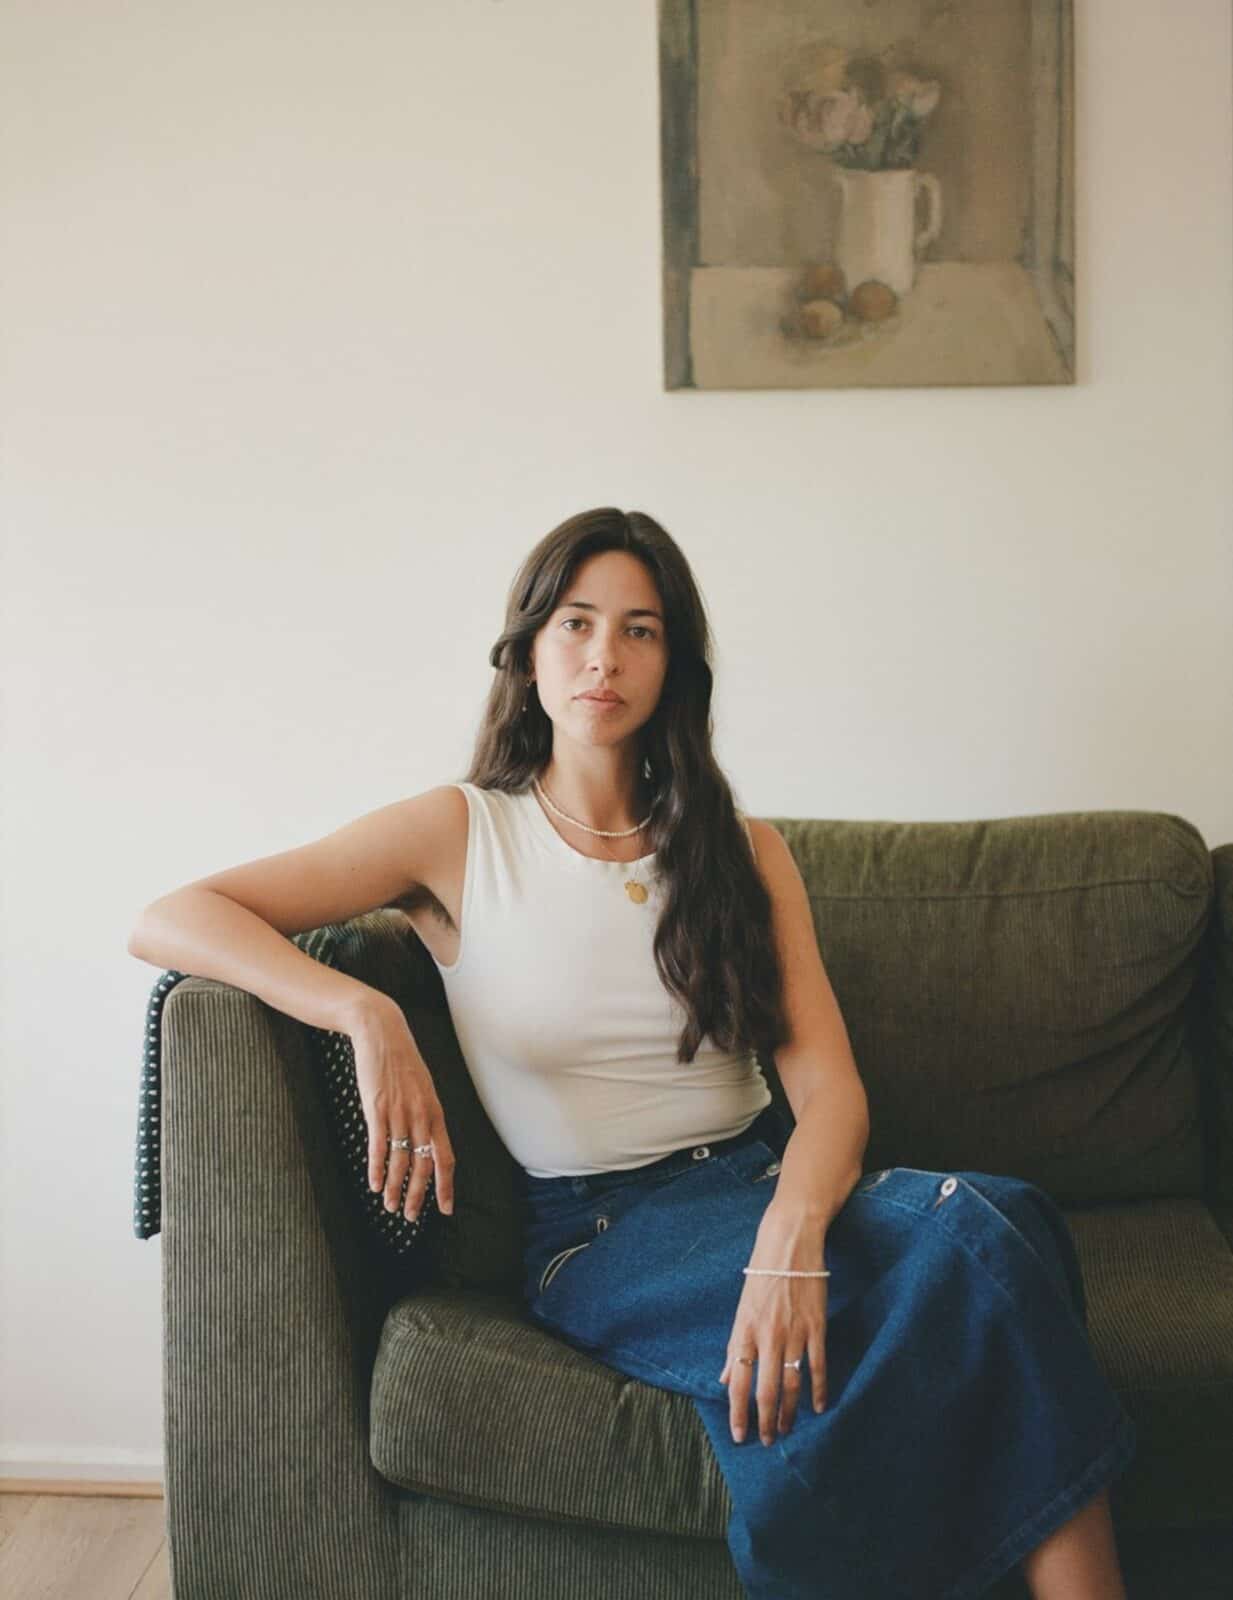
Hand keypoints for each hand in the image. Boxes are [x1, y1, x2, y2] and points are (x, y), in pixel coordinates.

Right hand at [349, 996, 455, 1220]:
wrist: (382, 1032)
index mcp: (435, 1112)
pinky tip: (374, 1185)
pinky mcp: (377, 1108)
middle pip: (424, 1165)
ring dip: (395, 1188)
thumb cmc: (401, 1062)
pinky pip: (379, 1146)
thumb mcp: (422, 1088)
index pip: (446, 1157)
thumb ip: (425, 1115)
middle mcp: (421, 1116)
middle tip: (413, 1217)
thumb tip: (426, 1142)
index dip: (446, 1186)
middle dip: (419, 1196)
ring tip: (390, 1207)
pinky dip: (377, 1169)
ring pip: (401, 1161)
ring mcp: (399, 1113)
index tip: (445, 1209)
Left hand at [718, 1212, 827, 1444]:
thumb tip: (725, 1378)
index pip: (738, 1381)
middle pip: (765, 1390)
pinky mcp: (816, 1327)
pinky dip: (818, 1390)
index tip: (739, 1435)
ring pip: (790, 1384)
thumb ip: (735, 1347)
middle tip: (766, 1442)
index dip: (737, 1412)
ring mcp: (793, 1332)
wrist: (789, 1243)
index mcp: (744, 1330)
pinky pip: (818, 1366)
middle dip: (765, 1421)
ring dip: (788, 1412)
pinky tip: (818, 1408)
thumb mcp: (742, 1309)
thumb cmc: (762, 1274)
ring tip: (786, 1431)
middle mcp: (767, 1336)